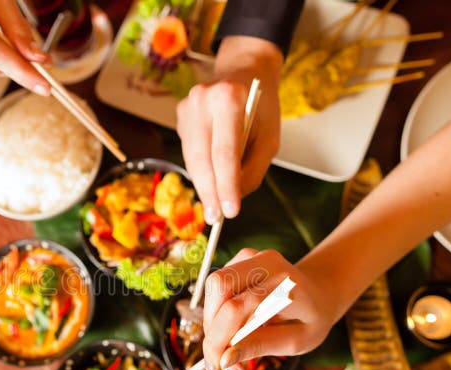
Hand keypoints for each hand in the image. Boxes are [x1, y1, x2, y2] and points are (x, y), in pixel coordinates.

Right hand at [176, 36, 281, 222]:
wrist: (244, 70)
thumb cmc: (261, 105)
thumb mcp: (270, 136)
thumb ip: (254, 167)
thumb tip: (235, 197)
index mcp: (228, 98)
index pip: (224, 152)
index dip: (226, 186)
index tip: (230, 212)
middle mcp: (202, 100)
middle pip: (202, 158)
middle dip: (210, 192)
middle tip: (217, 219)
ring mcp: (186, 107)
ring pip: (192, 158)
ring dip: (203, 185)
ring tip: (214, 209)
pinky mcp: (180, 116)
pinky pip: (190, 152)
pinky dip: (201, 171)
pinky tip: (210, 183)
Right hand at [201, 248, 336, 369]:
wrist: (321, 293)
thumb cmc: (311, 319)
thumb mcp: (295, 341)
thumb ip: (260, 346)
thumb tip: (225, 360)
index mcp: (285, 284)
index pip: (238, 307)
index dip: (219, 337)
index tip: (217, 366)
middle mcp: (265, 262)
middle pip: (218, 287)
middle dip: (211, 326)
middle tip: (217, 360)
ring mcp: (250, 257)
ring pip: (212, 288)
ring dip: (212, 322)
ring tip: (228, 350)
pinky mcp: (239, 261)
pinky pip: (217, 289)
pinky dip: (217, 314)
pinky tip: (232, 331)